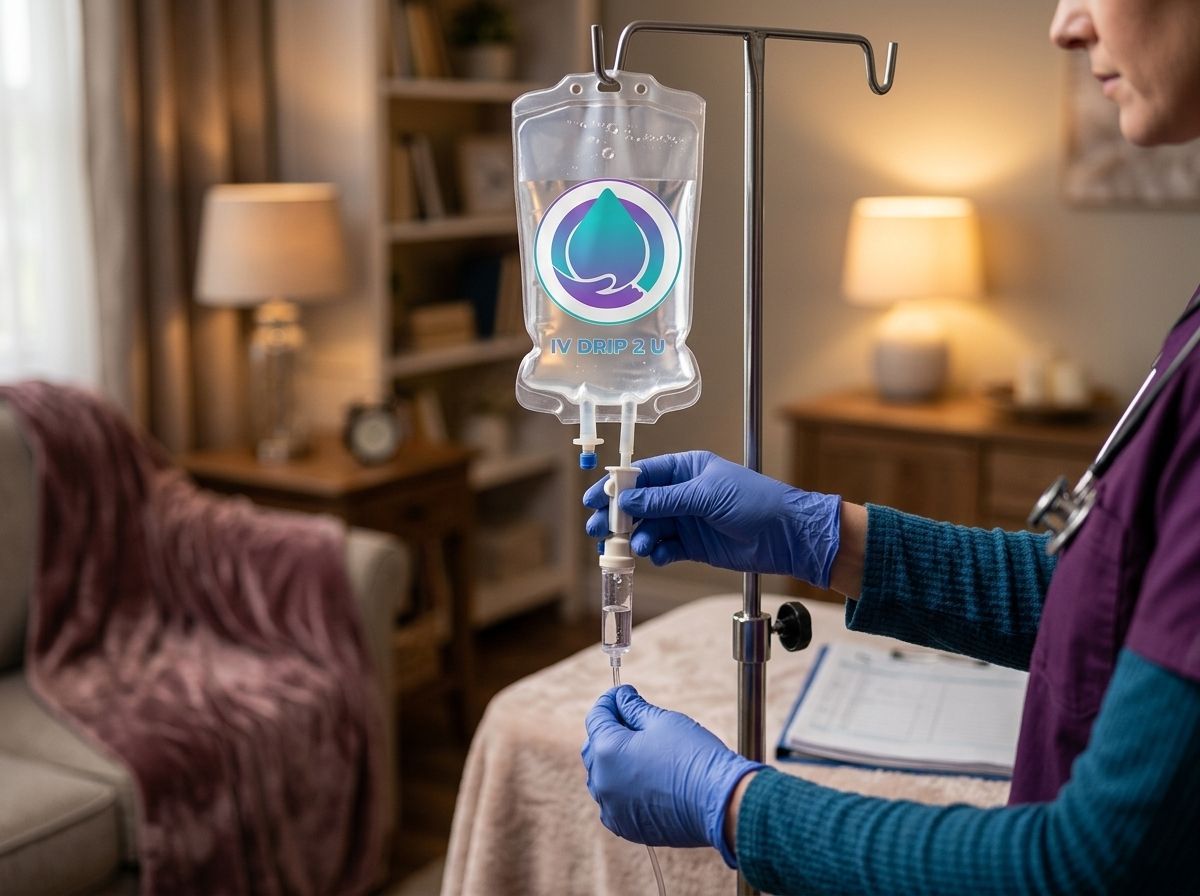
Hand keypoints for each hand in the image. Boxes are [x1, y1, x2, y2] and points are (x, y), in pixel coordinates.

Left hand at [581, 685, 762, 867]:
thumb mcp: (663, 721)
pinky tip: (641, 777)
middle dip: (609, 730)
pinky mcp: (626, 826)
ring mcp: (612, 808)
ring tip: (638, 748)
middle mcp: (602, 782)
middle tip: (631, 718)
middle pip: (594, 747)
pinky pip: (613, 801)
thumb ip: (634, 708)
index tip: (623, 693)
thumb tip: (622, 697)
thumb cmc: (694, 757)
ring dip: (613, 760)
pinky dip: (621, 787)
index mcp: (608, 751)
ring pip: (602, 776)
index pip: (597, 717)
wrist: (721, 804)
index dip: (610, 700)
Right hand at [584, 450, 841, 587]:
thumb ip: (664, 499)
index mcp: (687, 469)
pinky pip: (665, 548)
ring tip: (637, 546)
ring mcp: (688, 519)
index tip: (595, 498)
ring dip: (639, 537)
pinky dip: (657, 553)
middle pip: (641, 503)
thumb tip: (626, 499)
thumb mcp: (705, 495)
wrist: (786, 535)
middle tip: (597, 529)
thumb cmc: (754, 501)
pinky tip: (658, 555)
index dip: (617, 486)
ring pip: (651, 528)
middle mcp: (684, 493)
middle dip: (619, 516)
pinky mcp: (694, 545)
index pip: (644, 475)